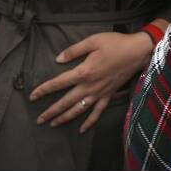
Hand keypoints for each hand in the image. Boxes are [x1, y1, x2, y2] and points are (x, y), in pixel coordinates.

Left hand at [30, 31, 152, 131]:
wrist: (138, 51)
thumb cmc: (115, 43)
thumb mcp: (93, 40)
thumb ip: (74, 50)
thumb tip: (58, 59)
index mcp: (84, 71)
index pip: (59, 83)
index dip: (44, 89)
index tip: (32, 96)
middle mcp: (90, 86)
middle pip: (66, 101)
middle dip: (51, 111)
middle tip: (39, 119)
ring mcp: (99, 93)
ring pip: (79, 109)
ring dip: (65, 118)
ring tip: (53, 124)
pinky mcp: (109, 95)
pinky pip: (98, 112)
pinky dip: (90, 122)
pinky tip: (81, 129)